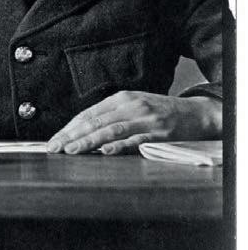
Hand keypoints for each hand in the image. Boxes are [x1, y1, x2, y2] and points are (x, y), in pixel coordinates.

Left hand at [47, 92, 221, 154]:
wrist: (195, 113)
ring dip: (88, 141)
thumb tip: (83, 130)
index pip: (88, 114)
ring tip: (72, 150)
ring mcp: (144, 119)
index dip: (69, 128)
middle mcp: (129, 106)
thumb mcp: (133, 106)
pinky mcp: (159, 133)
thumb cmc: (160, 111)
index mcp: (120, 99)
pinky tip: (104, 151)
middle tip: (55, 147)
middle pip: (95, 121)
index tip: (54, 140)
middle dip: (72, 135)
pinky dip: (119, 145)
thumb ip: (111, 116)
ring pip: (110, 130)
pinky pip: (135, 140)